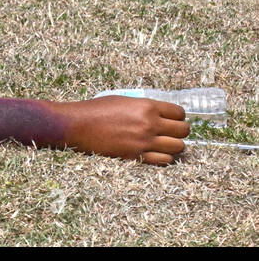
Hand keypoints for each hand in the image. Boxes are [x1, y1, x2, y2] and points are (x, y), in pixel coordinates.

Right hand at [61, 96, 188, 164]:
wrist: (77, 125)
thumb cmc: (96, 109)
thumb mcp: (122, 100)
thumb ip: (143, 107)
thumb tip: (160, 113)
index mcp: (146, 106)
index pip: (179, 113)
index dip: (178, 116)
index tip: (172, 119)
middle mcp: (149, 124)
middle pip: (183, 130)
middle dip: (180, 131)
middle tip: (171, 132)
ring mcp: (144, 141)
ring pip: (178, 147)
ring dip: (173, 145)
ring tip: (164, 143)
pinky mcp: (136, 156)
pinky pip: (165, 160)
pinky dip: (164, 157)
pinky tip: (156, 153)